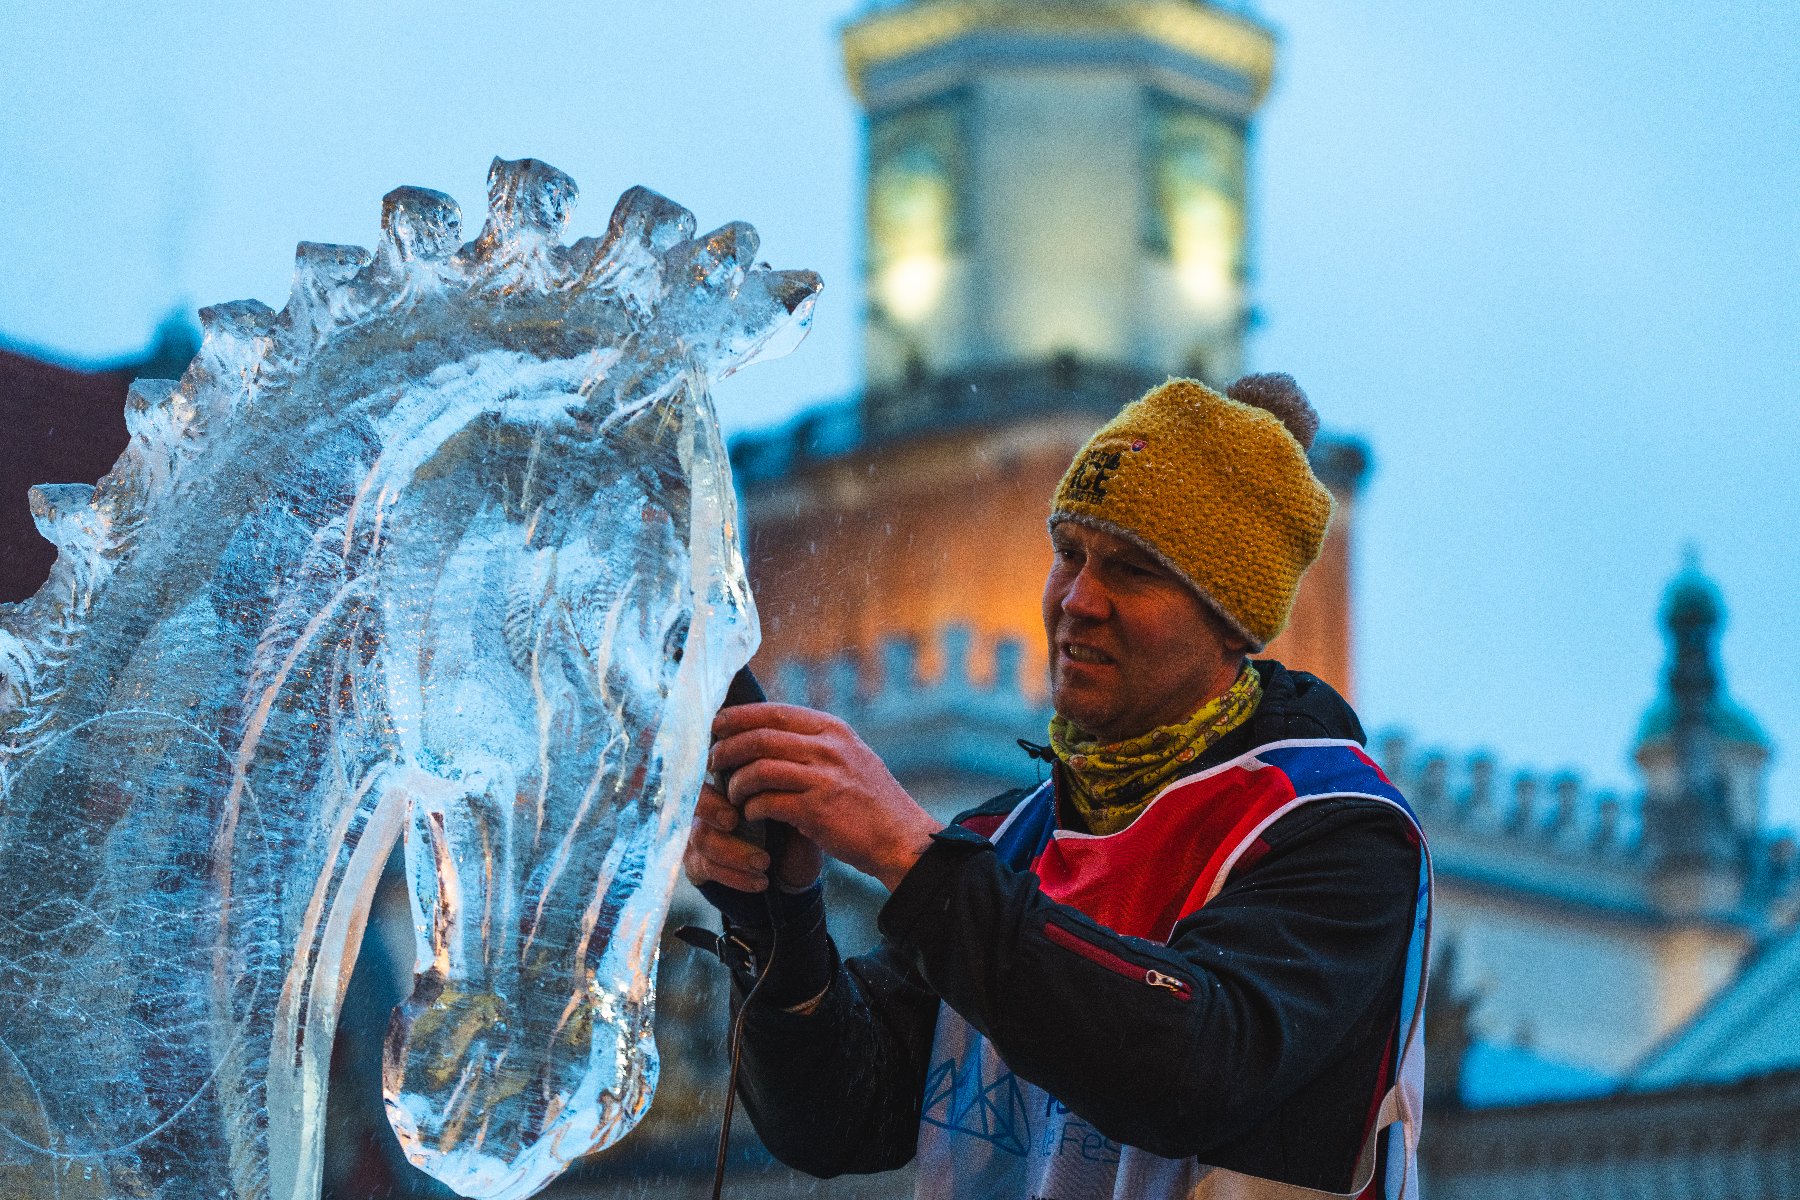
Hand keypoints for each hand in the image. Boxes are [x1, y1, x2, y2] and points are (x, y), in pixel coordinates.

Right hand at [684, 779, 823, 893]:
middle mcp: (708, 805)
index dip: (717, 769)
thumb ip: (785, 789)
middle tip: (732, 820)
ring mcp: (699, 833)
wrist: (789, 873)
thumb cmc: (792, 832)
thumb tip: (784, 772)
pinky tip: (760, 881)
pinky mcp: (696, 863)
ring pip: (700, 836)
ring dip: (732, 851)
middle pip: (694, 797)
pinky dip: (735, 876)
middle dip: (710, 807)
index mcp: (731, 783)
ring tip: (764, 862)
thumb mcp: (795, 810)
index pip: (712, 765)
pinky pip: (706, 867)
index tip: (740, 782)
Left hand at [707, 703, 942, 891]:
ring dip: (737, 783)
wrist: (900, 838)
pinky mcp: (817, 811)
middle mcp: (828, 748)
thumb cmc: (870, 801)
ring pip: (759, 769)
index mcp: (833, 730)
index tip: (716, 725)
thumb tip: (768, 732)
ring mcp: (823, 778)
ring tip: (732, 794)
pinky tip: (751, 815)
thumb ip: (816, 743)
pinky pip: (768, 802)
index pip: (775, 712)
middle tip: (713, 762)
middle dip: (727, 748)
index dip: (739, 717)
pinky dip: (752, 809)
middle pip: (760, 738)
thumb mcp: (850, 757)